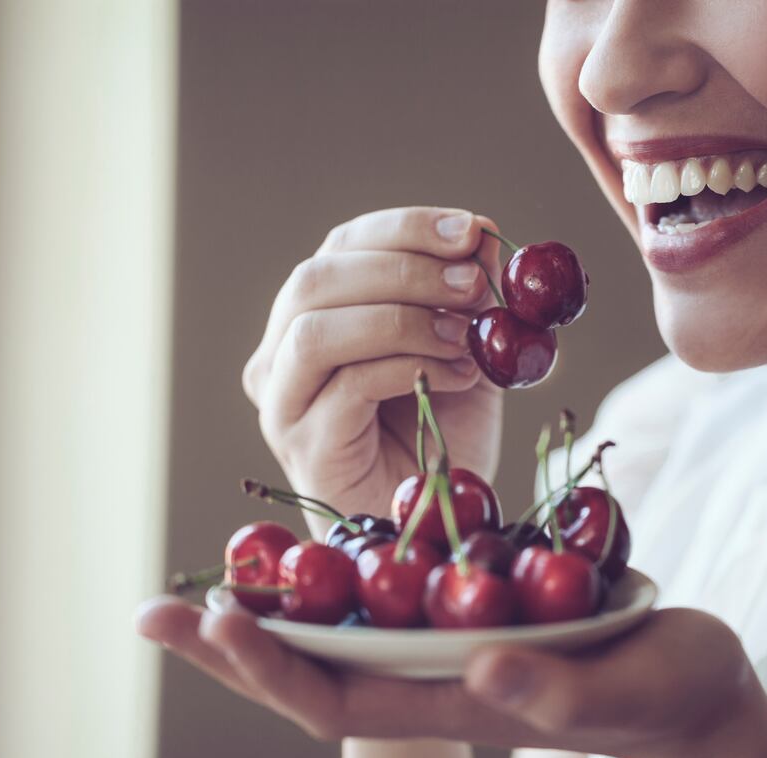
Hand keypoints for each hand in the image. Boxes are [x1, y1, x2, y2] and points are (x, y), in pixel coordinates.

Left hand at [135, 598, 766, 757]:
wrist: (694, 689)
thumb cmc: (665, 697)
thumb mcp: (617, 691)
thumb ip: (553, 691)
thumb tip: (482, 667)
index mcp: (453, 699)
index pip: (338, 696)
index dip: (271, 666)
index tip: (217, 619)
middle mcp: (434, 674)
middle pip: (314, 665)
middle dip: (235, 642)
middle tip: (153, 611)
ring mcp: (450, 643)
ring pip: (344, 625)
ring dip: (276, 602)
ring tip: (214, 571)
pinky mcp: (475, 608)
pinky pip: (393, 589)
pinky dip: (345, 568)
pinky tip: (318, 539)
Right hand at [240, 207, 503, 534]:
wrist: (430, 518)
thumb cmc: (440, 433)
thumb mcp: (465, 350)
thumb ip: (470, 300)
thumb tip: (484, 237)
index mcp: (317, 312)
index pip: (344, 245)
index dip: (408, 229)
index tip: (474, 231)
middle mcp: (282, 351)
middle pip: (317, 278)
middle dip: (405, 268)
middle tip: (474, 283)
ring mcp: (283, 400)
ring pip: (316, 329)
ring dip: (403, 318)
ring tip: (468, 337)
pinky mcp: (303, 444)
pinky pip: (347, 385)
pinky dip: (411, 367)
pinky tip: (460, 376)